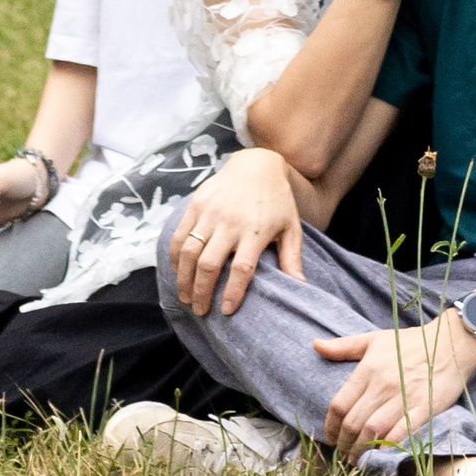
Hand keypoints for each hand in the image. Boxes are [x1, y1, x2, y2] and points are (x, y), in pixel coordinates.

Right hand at [169, 147, 304, 317]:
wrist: (257, 164)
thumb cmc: (277, 200)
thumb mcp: (291, 227)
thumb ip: (292, 257)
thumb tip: (300, 287)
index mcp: (255, 231)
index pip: (241, 268)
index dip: (232, 292)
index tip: (226, 311)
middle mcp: (231, 222)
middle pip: (209, 264)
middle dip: (202, 292)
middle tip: (200, 311)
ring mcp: (210, 212)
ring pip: (190, 252)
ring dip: (184, 279)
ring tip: (186, 297)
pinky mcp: (196, 204)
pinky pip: (180, 235)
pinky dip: (175, 257)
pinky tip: (177, 272)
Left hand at [314, 307, 475, 453]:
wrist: (452, 342)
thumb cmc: (410, 342)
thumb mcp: (375, 339)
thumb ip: (344, 346)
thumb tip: (315, 345)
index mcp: (369, 368)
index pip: (340, 404)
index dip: (330, 426)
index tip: (330, 437)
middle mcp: (384, 384)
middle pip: (353, 422)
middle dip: (343, 444)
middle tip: (342, 454)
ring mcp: (404, 397)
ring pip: (373, 431)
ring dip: (361, 450)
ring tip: (356, 460)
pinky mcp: (425, 408)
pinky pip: (401, 433)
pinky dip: (387, 447)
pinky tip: (380, 454)